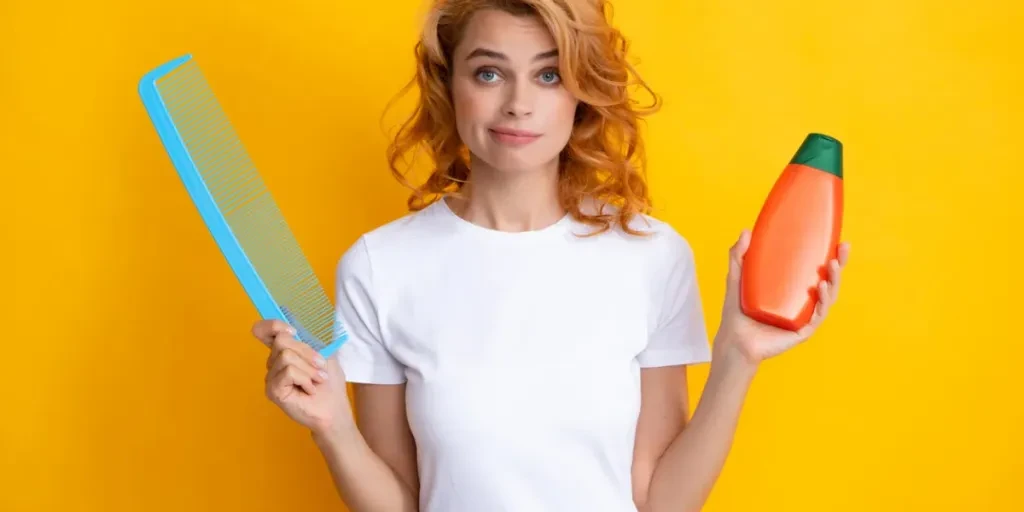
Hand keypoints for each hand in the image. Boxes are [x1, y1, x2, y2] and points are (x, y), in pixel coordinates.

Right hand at [251, 319, 354, 435]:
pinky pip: (288, 371)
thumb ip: (307, 338)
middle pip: (282, 340)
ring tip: (317, 381)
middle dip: (307, 352)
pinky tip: (309, 389)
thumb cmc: (329, 382)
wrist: (334, 408)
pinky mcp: (273, 390)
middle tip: (320, 367)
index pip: (265, 331)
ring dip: (309, 368)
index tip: (293, 331)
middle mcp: (274, 363)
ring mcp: (271, 377)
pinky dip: (305, 378)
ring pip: (286, 356)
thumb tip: (290, 316)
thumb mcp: (323, 353)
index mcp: (284, 351)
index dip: (273, 325)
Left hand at [715, 229, 850, 367]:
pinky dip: (823, 300)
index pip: (815, 269)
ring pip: (828, 296)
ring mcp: (804, 316)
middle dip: (840, 263)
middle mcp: (802, 301)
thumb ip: (738, 256)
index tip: (837, 239)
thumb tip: (746, 231)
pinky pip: (818, 314)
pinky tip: (821, 286)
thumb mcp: (737, 278)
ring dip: (834, 280)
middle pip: (828, 280)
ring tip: (833, 264)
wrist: (734, 339)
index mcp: (792, 288)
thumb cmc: (737, 312)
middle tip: (843, 247)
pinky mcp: (803, 330)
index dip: (829, 255)